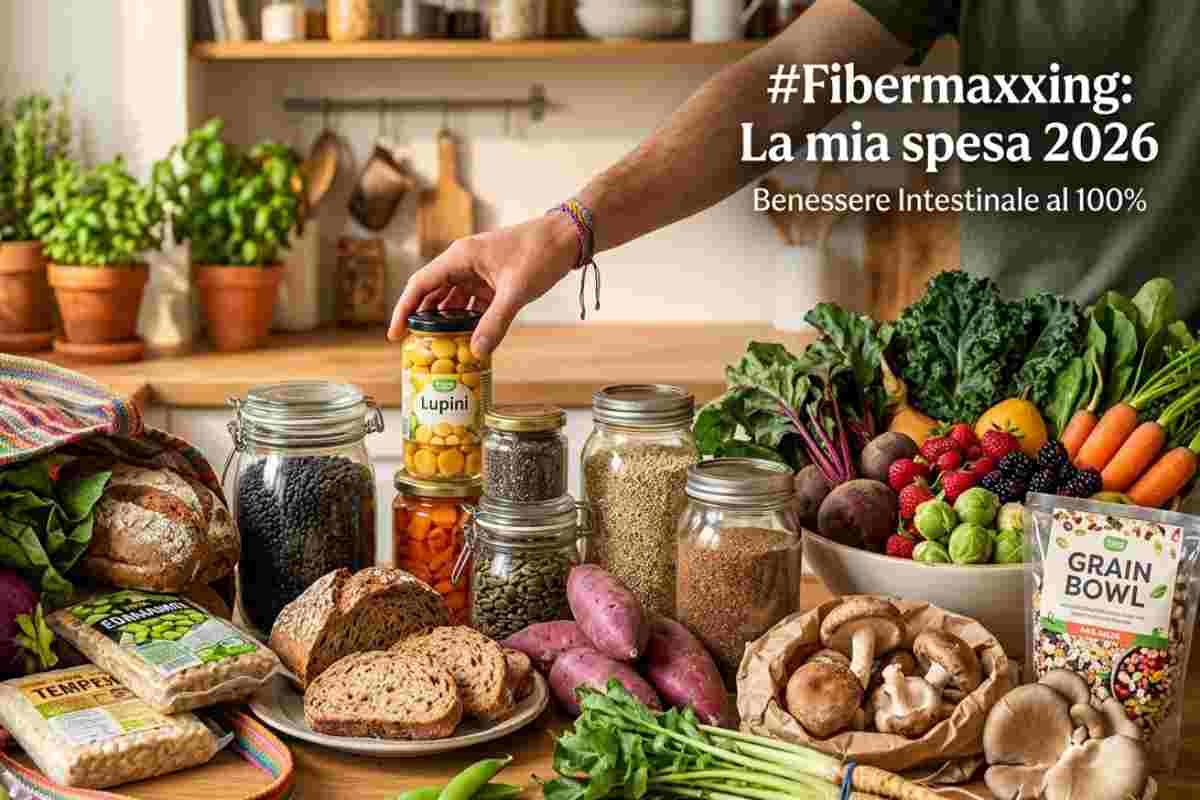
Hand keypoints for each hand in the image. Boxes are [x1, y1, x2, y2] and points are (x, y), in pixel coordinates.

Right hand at [388, 214, 579, 356]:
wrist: (567, 237)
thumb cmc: (540, 253)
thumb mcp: (516, 291)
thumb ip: (495, 322)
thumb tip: (475, 352)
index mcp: (459, 257)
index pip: (419, 284)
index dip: (403, 310)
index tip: (395, 335)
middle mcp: (462, 263)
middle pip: (431, 294)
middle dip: (422, 320)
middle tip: (415, 348)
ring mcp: (476, 271)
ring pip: (451, 300)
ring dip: (446, 323)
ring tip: (440, 349)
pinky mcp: (491, 280)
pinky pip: (470, 303)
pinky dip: (467, 320)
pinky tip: (467, 339)